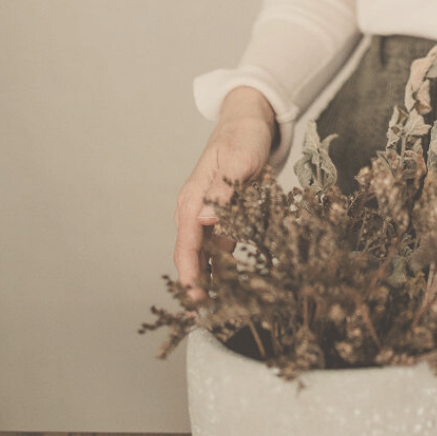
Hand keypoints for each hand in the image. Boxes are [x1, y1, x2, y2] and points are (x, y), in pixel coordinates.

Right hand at [173, 87, 275, 297]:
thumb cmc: (243, 136)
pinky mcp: (225, 215)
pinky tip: (232, 284)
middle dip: (196, 283)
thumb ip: (223, 190)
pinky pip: (221, 245)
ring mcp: (209, 213)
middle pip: (191, 254)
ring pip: (205, 253)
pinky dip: (223, 265)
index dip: (189, 271)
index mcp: (192, 197)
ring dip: (209, 278)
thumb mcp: (238, 159)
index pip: (187, 242)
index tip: (194, 296)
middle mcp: (196, 209)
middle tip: (205, 314)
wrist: (249, 121)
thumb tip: (205, 220)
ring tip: (218, 308)